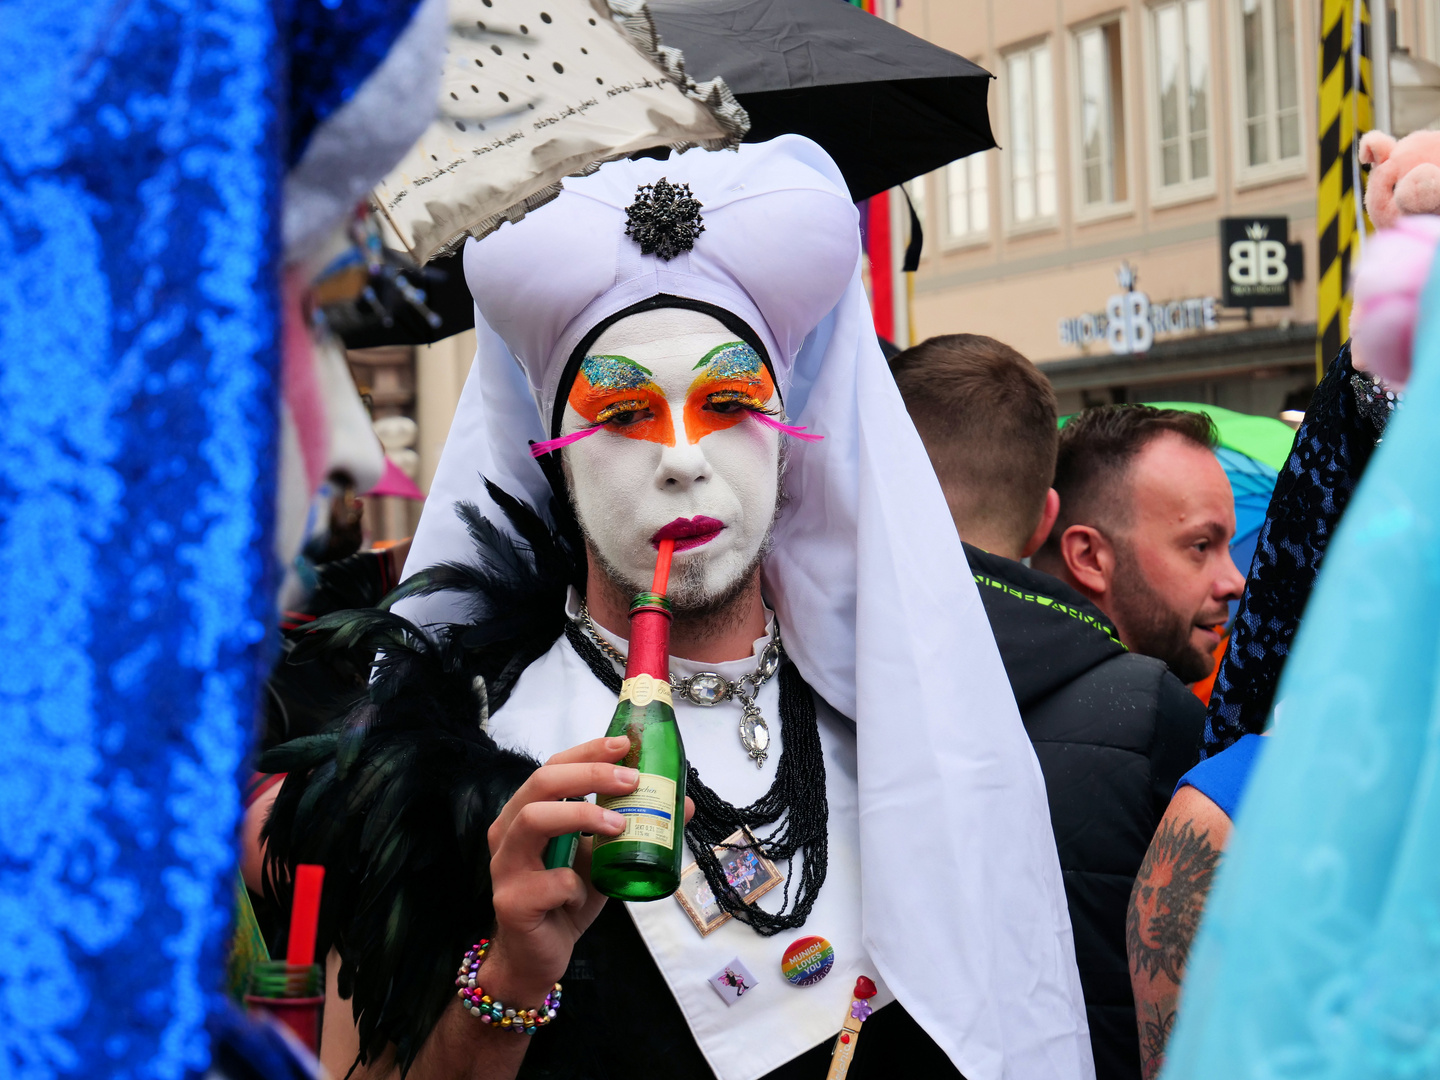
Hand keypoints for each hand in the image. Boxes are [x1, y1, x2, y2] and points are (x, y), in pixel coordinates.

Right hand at [483, 736, 693, 998]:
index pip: (553, 767)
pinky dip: (574, 884)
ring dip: (580, 816)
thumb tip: (684, 804)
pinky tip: (582, 894)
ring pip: (533, 820)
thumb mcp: (603, 858)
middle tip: (630, 780)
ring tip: (617, 825)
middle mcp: (509, 832)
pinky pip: (547, 883)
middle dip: (589, 775)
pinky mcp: (512, 902)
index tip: (625, 744)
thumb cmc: (565, 899)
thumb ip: (632, 828)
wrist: (539, 957)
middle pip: (541, 784)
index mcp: (528, 814)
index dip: (588, 751)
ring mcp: (505, 866)